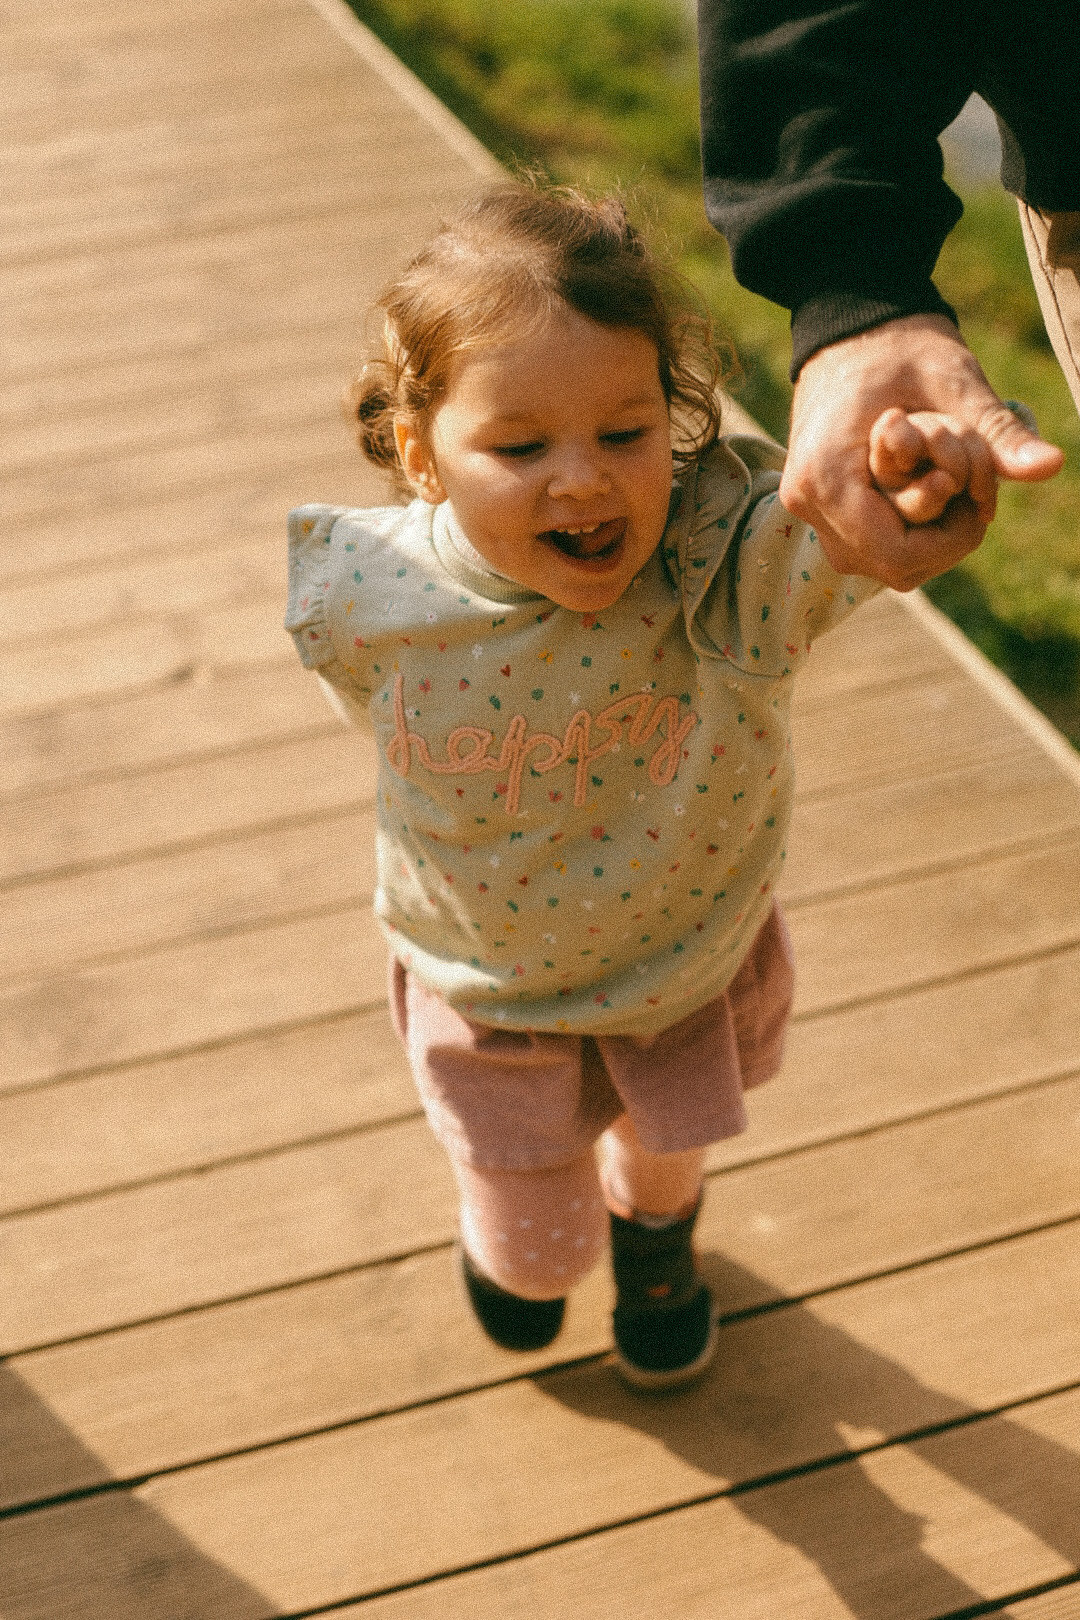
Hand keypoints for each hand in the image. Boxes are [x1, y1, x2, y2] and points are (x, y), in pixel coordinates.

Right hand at [780, 315, 1063, 589]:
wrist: (850, 326)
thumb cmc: (901, 347)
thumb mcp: (955, 383)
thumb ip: (996, 434)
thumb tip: (1051, 466)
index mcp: (828, 475)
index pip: (893, 553)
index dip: (948, 543)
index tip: (980, 507)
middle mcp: (807, 501)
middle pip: (887, 565)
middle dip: (941, 540)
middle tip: (972, 495)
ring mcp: (806, 506)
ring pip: (876, 561)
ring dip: (925, 539)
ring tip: (951, 490)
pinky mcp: (815, 504)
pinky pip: (865, 544)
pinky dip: (905, 530)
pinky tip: (929, 492)